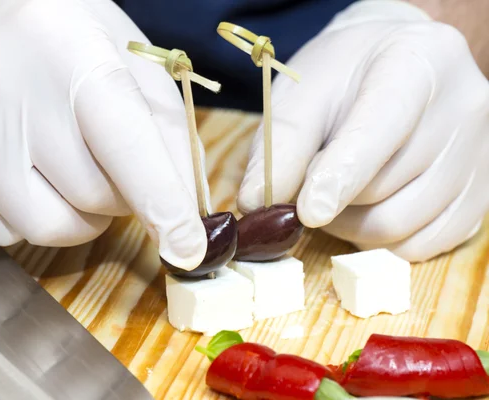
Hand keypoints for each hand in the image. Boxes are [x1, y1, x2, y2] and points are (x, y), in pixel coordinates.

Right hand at [0, 0, 208, 269]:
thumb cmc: (73, 45)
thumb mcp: (136, 70)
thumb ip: (168, 139)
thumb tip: (181, 216)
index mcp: (75, 59)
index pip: (126, 148)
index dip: (163, 206)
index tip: (186, 250)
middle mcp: (9, 92)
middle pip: (91, 198)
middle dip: (117, 199)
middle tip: (110, 167)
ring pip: (46, 227)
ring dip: (76, 217)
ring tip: (68, 172)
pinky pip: (1, 231)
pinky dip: (29, 219)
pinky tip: (26, 176)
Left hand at [238, 0, 488, 261]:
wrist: (390, 68)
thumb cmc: (341, 79)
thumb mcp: (301, 95)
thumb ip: (280, 147)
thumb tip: (256, 204)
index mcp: (416, 64)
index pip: (380, 130)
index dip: (340, 176)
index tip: (307, 212)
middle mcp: (463, 109)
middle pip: (384, 188)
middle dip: (330, 200)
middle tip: (310, 183)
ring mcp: (478, 157)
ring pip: (399, 226)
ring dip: (349, 225)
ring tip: (335, 194)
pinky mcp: (478, 197)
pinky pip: (421, 246)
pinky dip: (380, 242)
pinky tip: (366, 210)